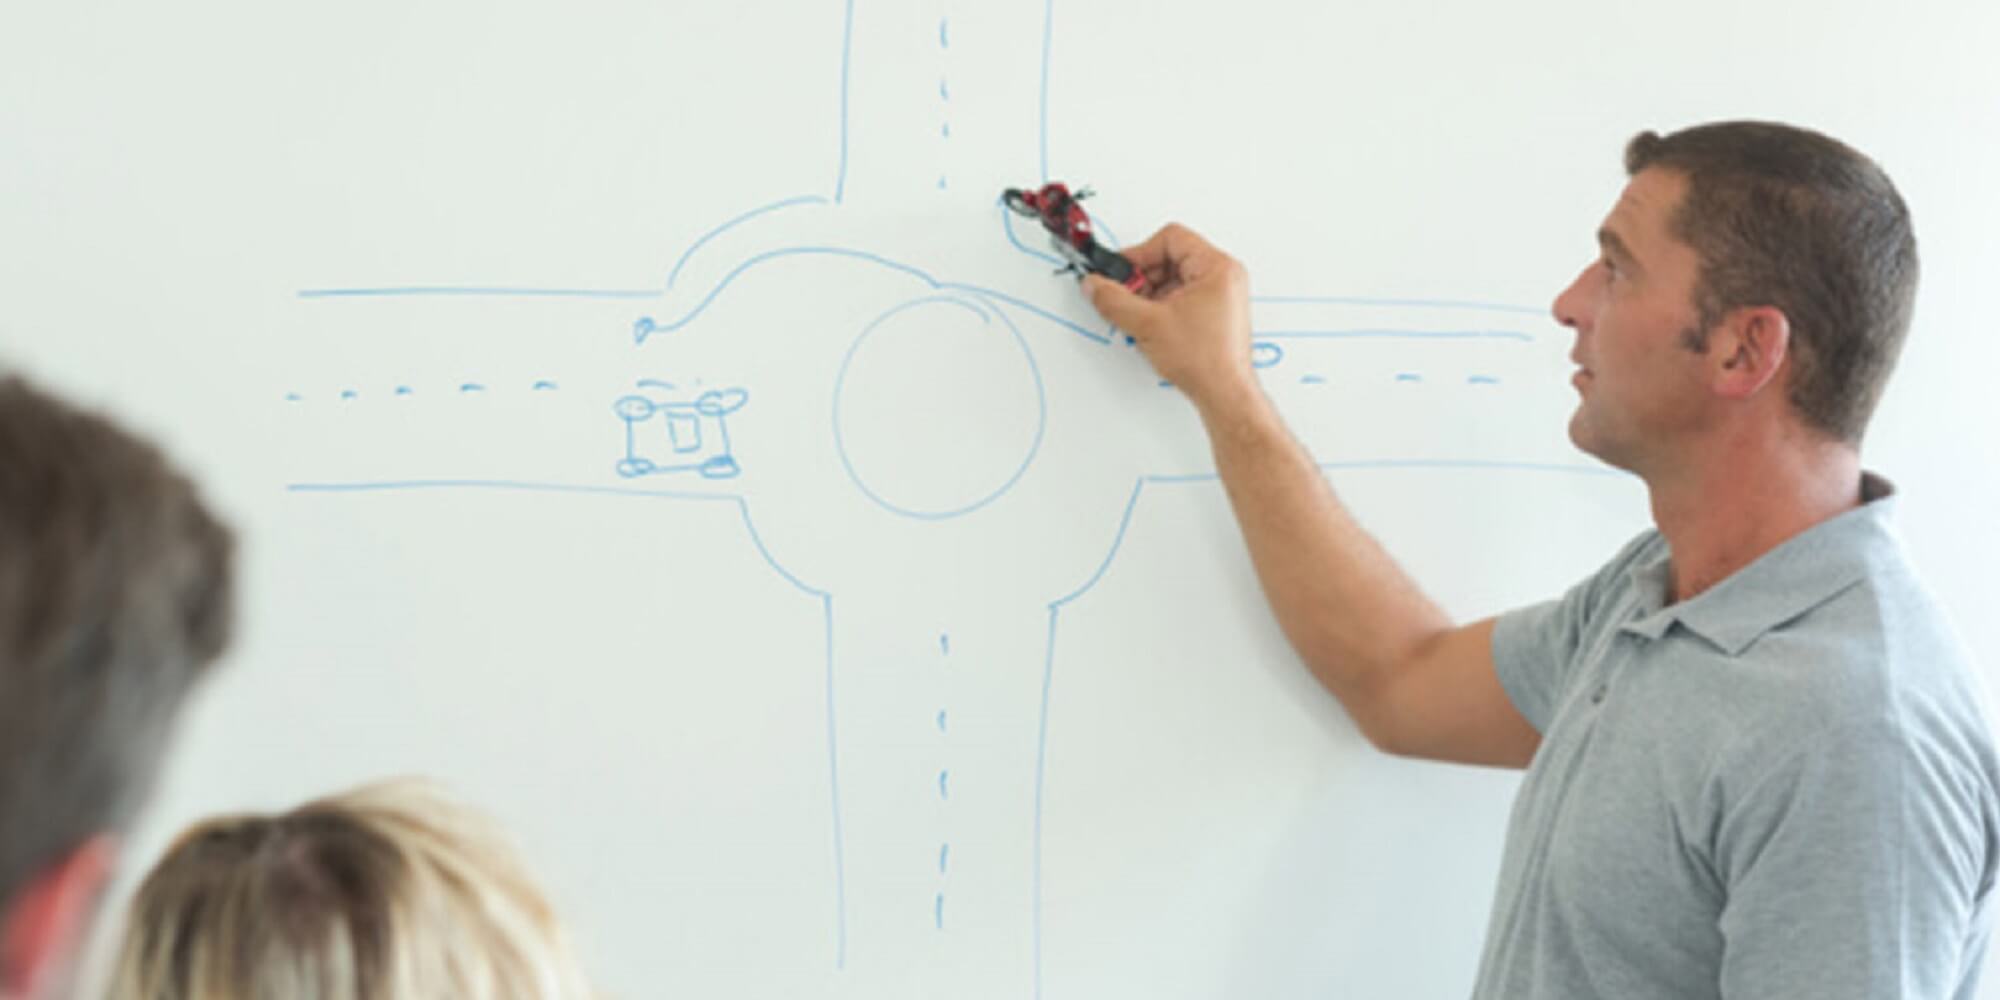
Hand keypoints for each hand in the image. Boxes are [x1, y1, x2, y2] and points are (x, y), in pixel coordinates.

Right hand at [1082, 223, 1256, 411]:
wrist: (1224, 393)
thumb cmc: (1206, 360)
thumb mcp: (1147, 324)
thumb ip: (1113, 300)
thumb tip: (1095, 285)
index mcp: (1217, 268)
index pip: (1171, 238)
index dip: (1140, 253)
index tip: (1121, 272)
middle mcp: (1223, 277)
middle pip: (1171, 257)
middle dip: (1143, 278)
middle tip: (1126, 296)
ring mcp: (1220, 295)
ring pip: (1173, 279)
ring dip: (1150, 295)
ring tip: (1141, 317)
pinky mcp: (1213, 313)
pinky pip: (1180, 296)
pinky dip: (1161, 307)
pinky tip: (1151, 326)